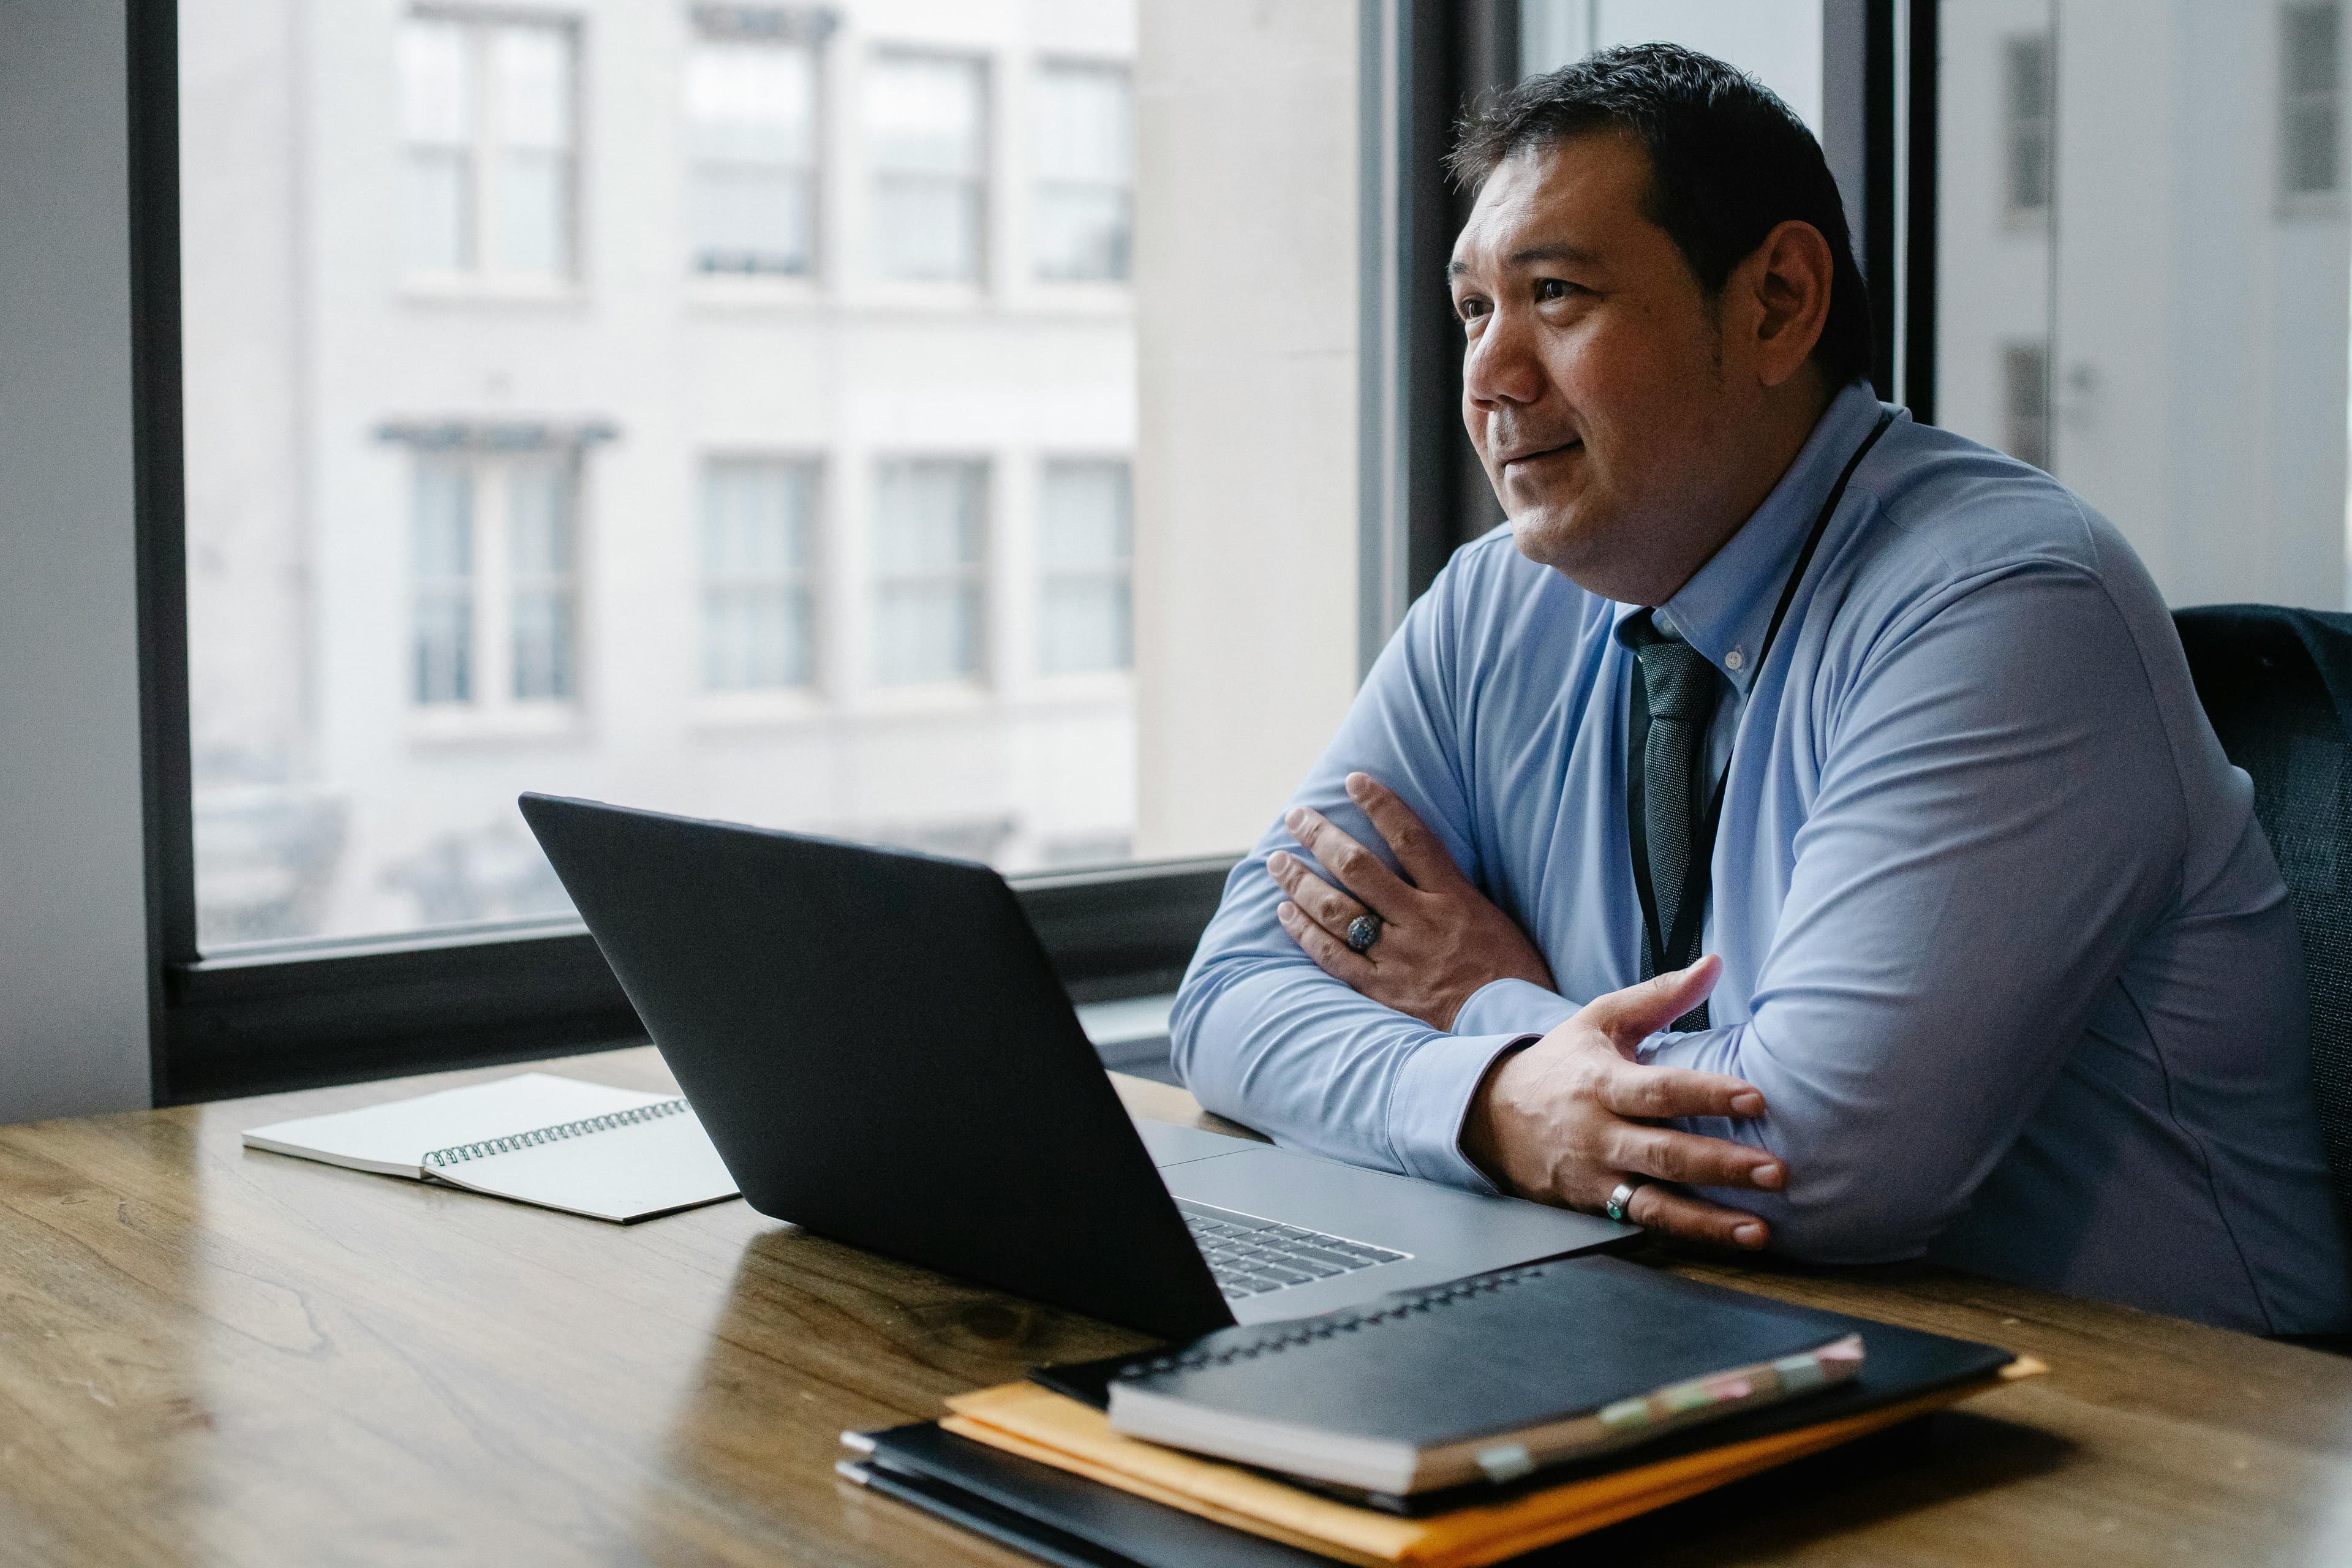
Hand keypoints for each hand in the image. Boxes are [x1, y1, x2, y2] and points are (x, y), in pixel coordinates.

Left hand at [1271, 773, 1555, 1030]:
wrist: (1512, 1032)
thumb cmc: (1510, 974)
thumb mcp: (1493, 918)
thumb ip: (1453, 890)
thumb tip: (1417, 859)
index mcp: (1455, 898)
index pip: (1411, 838)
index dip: (1380, 805)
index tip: (1353, 781)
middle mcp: (1421, 922)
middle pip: (1360, 867)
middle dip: (1322, 837)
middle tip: (1296, 816)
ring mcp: (1399, 957)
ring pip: (1337, 910)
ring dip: (1301, 881)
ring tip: (1277, 860)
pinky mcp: (1382, 991)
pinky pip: (1333, 957)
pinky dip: (1305, 932)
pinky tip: (1285, 912)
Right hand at [1462, 956, 1781, 1249]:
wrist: (1489, 1118)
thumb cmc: (1560, 1064)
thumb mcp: (1600, 1020)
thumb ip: (1660, 996)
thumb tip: (1714, 963)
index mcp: (1601, 1082)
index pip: (1659, 1091)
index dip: (1707, 1094)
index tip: (1756, 1098)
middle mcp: (1597, 1134)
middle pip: (1663, 1153)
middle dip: (1720, 1165)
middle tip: (1775, 1171)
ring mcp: (1595, 1176)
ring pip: (1655, 1202)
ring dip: (1710, 1220)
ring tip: (1759, 1230)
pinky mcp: (1594, 1207)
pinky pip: (1643, 1223)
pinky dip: (1688, 1235)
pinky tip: (1730, 1240)